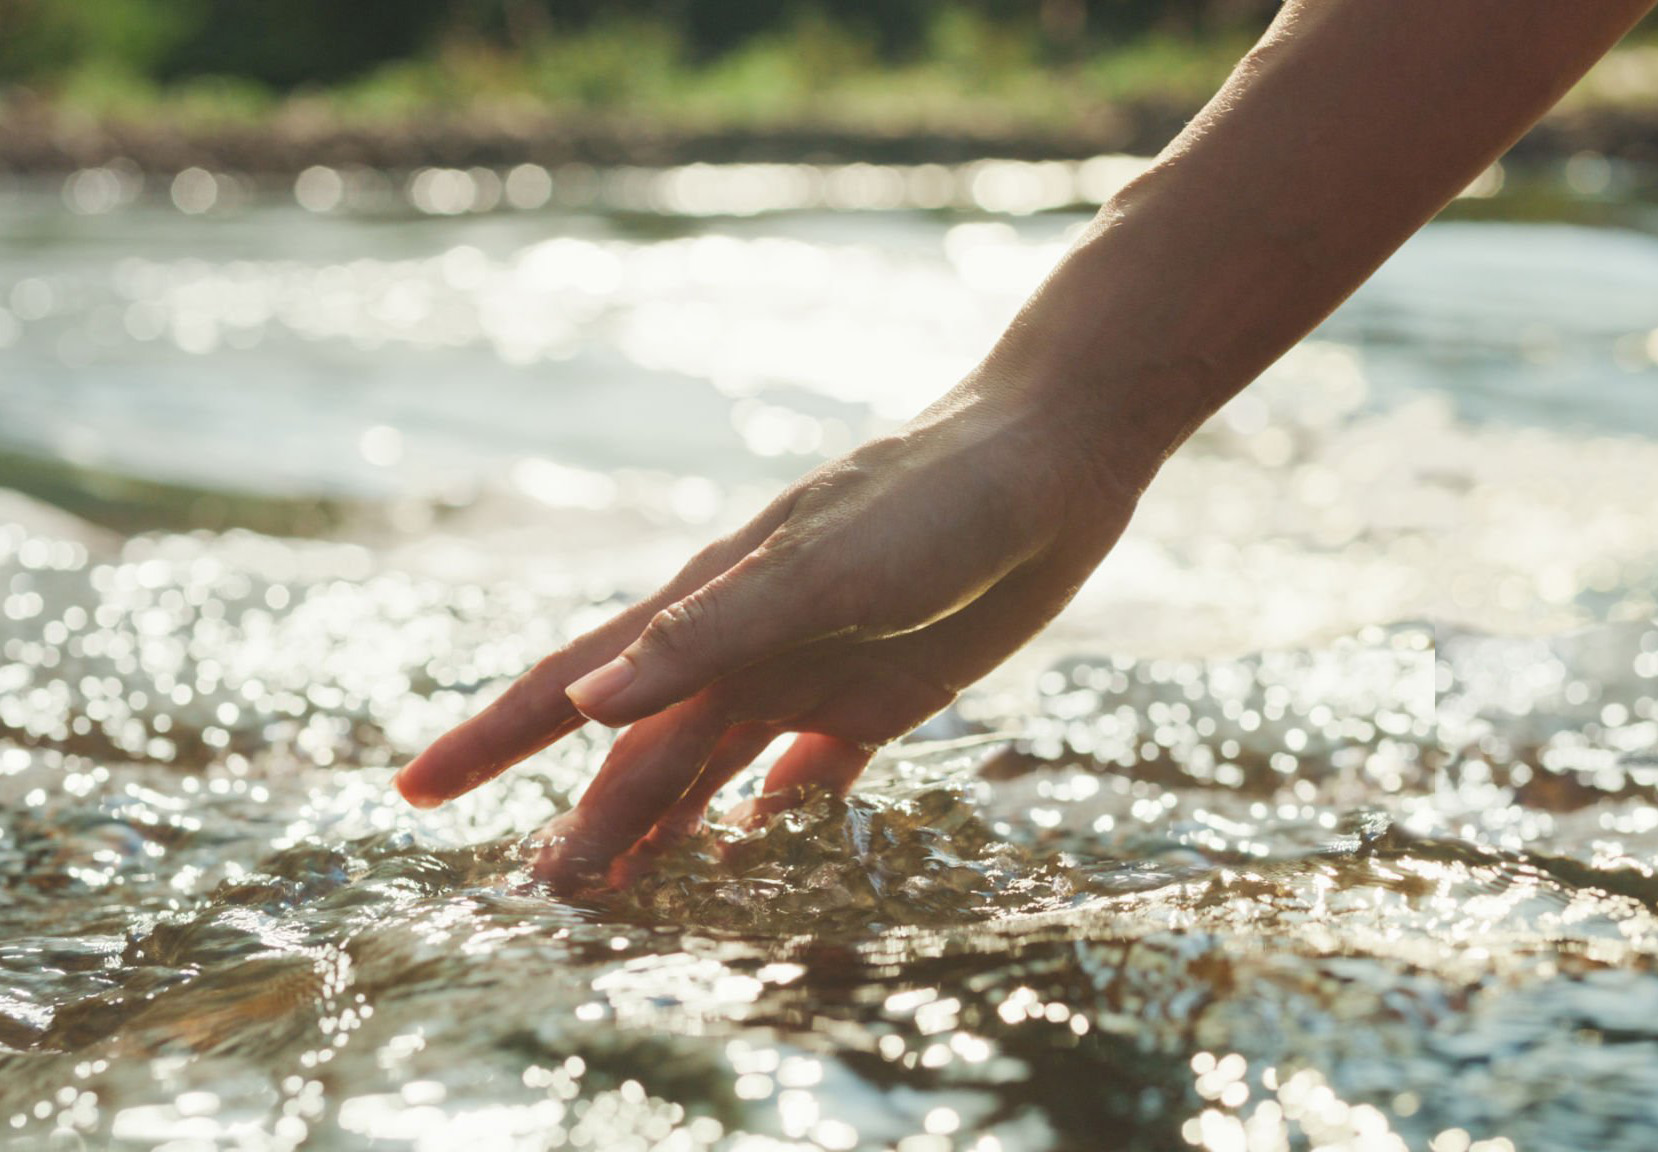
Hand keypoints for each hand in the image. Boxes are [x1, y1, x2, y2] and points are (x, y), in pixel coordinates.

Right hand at [395, 370, 1144, 888]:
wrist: (1046, 465)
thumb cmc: (927, 503)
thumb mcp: (819, 568)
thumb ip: (706, 635)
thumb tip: (585, 709)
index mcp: (705, 612)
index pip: (571, 686)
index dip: (491, 741)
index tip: (414, 795)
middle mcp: (740, 650)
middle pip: (640, 755)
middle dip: (587, 826)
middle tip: (544, 904)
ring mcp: (805, 676)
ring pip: (711, 775)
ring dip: (666, 834)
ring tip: (624, 901)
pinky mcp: (875, 699)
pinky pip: (807, 778)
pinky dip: (775, 821)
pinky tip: (755, 857)